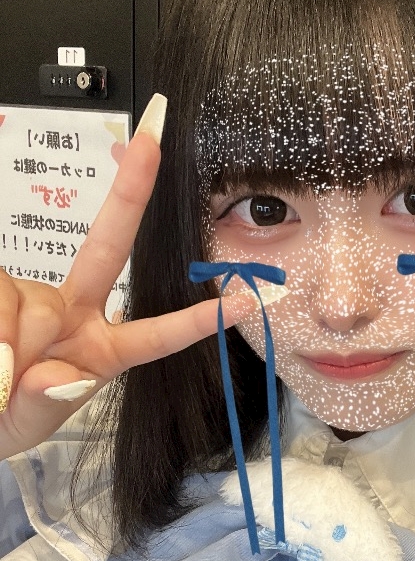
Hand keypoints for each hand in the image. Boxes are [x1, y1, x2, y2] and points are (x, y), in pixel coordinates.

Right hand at [0, 94, 233, 460]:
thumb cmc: (3, 420)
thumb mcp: (29, 422)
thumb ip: (49, 400)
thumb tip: (57, 376)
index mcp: (102, 351)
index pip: (156, 335)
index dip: (198, 321)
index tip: (245, 300)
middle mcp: (75, 312)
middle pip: (108, 247)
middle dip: (131, 192)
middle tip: (151, 138)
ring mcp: (34, 296)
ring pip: (24, 304)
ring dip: (4, 344)